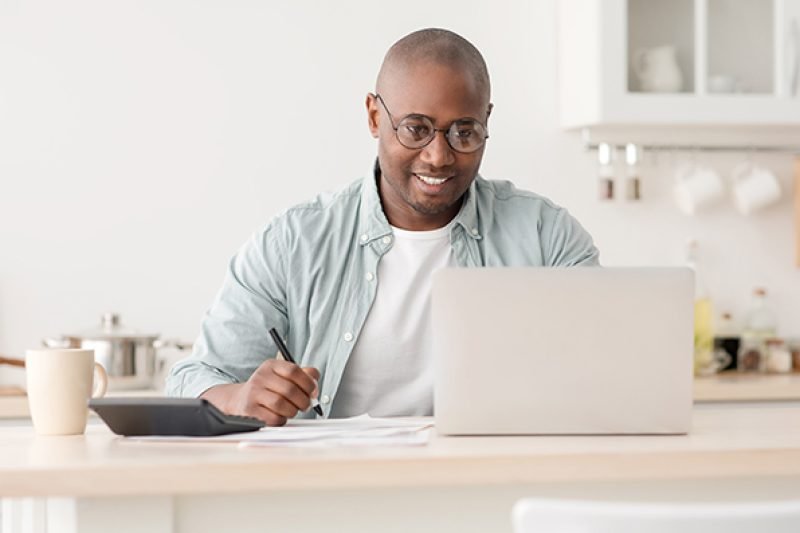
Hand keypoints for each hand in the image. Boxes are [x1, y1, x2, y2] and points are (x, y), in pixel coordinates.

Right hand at [201, 358, 319, 426]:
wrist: (240, 400)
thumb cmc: (268, 389)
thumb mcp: (283, 376)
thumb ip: (303, 375)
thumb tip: (315, 381)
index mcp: (271, 366)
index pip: (294, 370)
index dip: (308, 383)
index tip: (313, 392)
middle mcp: (261, 377)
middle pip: (290, 389)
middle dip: (303, 401)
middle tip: (305, 405)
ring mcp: (253, 393)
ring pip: (282, 404)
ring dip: (292, 411)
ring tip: (292, 410)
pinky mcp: (250, 410)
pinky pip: (273, 418)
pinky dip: (282, 419)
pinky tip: (280, 416)